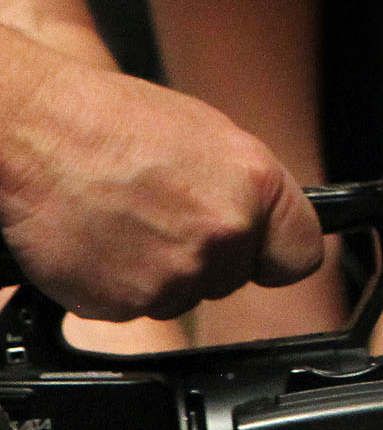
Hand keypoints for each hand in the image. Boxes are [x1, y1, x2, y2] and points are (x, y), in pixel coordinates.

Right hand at [0, 27, 324, 321]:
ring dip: (158, 272)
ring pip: (182, 295)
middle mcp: (224, 235)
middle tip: (163, 218)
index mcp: (256, 188)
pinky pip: (132, 307)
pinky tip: (99, 242)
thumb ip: (243, 190)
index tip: (260, 252)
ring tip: (124, 222)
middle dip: (205, 257)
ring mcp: (175, 275)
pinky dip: (114, 285)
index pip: (299, 255)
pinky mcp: (123, 303)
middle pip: (234, 277)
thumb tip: (255, 219)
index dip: (274, 254)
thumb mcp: (209, 137)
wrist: (35, 134)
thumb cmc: (110, 121)